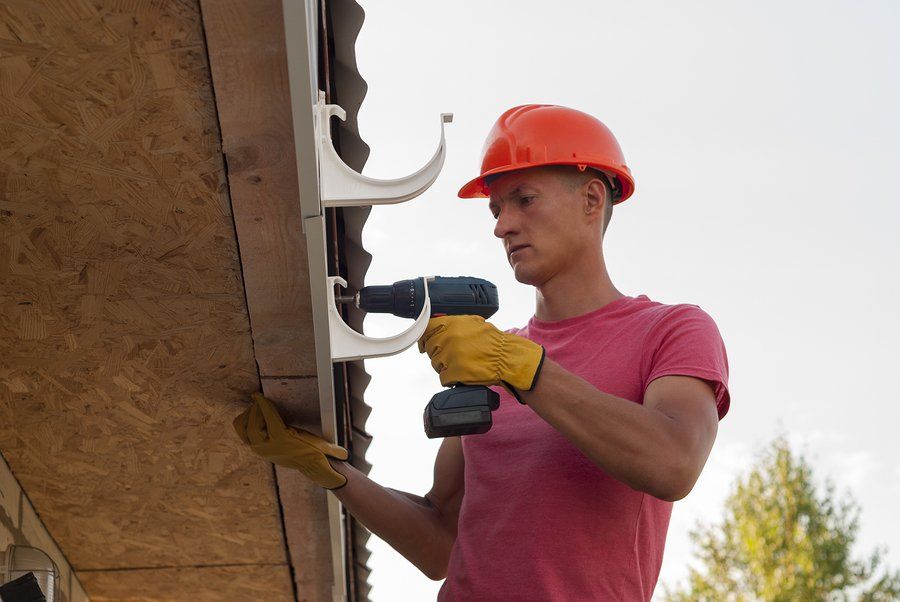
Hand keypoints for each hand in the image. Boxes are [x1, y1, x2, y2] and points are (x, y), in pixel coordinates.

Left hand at [233, 393, 348, 489]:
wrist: (311, 467)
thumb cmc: (318, 451)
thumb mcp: (322, 444)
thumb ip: (329, 447)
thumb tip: (344, 455)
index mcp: (283, 440)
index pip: (268, 417)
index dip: (262, 403)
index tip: (257, 393)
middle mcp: (269, 446)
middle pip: (251, 422)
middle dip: (255, 409)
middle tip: (260, 400)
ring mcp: (261, 449)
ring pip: (243, 428)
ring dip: (248, 415)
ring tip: (258, 408)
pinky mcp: (258, 448)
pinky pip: (243, 433)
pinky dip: (245, 422)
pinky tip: (255, 416)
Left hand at [417, 315, 544, 400]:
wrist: (506, 358)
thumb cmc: (493, 342)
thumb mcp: (473, 322)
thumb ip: (453, 323)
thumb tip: (437, 324)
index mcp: (452, 325)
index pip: (426, 329)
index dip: (424, 338)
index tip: (424, 343)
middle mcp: (449, 339)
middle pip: (430, 348)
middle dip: (438, 352)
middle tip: (452, 355)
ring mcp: (450, 356)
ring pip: (436, 364)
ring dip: (445, 366)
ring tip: (461, 364)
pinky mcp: (454, 373)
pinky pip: (443, 378)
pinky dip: (451, 378)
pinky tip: (461, 374)